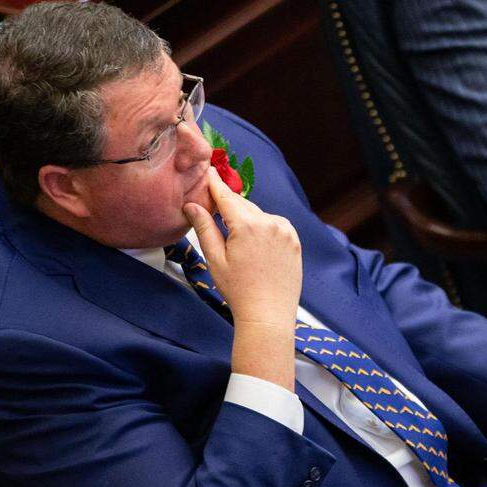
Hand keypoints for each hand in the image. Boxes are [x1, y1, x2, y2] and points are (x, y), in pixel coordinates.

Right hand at [183, 167, 302, 325]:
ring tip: (234, 238)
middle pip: (243, 204)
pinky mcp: (294, 240)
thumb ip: (204, 228)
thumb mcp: (215, 259)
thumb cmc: (239, 291)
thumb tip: (191, 205)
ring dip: (246, 218)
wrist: (268, 315)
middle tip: (212, 204)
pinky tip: (254, 244)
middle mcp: (270, 223)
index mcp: (247, 226)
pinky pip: (274, 225)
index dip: (214, 184)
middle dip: (228, 204)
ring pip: (259, 214)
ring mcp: (285, 231)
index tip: (208, 171)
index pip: (226, 197)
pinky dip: (263, 227)